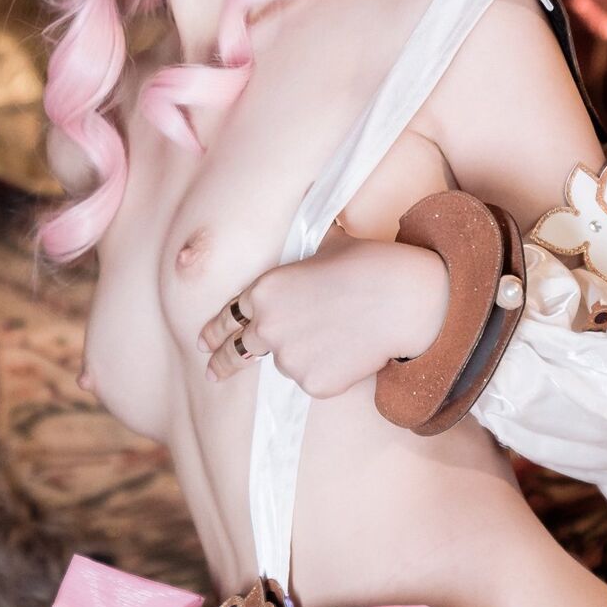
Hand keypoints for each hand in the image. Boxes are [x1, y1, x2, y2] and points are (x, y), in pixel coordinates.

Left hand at [200, 234, 449, 398]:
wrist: (403, 300)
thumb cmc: (368, 265)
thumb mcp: (326, 246)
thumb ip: (304, 256)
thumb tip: (311, 223)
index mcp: (265, 290)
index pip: (229, 316)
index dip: (214, 330)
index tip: (204, 342)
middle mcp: (268, 327)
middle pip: (237, 352)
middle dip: (222, 363)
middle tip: (212, 372)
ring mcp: (289, 359)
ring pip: (287, 362)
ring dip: (301, 354)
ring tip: (337, 332)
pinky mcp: (313, 384)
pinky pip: (313, 379)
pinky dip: (326, 370)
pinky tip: (349, 350)